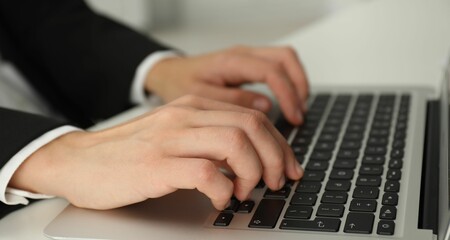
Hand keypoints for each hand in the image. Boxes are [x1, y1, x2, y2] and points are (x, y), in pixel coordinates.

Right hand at [10, 96, 302, 209]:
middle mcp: (185, 116)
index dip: (280, 144)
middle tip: (276, 181)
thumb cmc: (129, 152)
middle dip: (276, 157)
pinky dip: (224, 190)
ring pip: (236, 145)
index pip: (253, 116)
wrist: (79, 161)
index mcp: (193, 106)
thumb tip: (250, 155)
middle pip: (252, 127)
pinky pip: (207, 173)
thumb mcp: (174, 133)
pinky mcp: (157, 166)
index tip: (287, 166)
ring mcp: (171, 140)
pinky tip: (220, 199)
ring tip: (247, 191)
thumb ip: (208, 135)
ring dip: (253, 173)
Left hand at [145, 46, 308, 124]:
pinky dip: (288, 82)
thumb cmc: (179, 84)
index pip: (271, 71)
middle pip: (285, 58)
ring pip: (284, 59)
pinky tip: (288, 101)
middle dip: (299, 85)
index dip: (287, 94)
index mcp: (231, 62)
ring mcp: (247, 57)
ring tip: (298, 110)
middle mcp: (242, 55)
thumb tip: (265, 107)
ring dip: (296, 82)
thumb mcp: (200, 98)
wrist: (168, 73)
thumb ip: (232, 102)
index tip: (294, 117)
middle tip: (299, 114)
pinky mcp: (248, 64)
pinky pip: (277, 66)